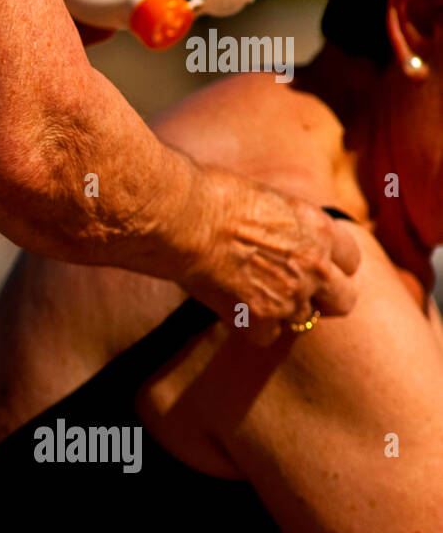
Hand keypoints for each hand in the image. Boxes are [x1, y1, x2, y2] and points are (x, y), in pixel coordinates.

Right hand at [177, 166, 361, 343]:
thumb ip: (286, 225)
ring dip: (280, 312)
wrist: (183, 218)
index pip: (349, 261)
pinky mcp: (260, 317)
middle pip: (343, 301)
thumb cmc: (211, 196)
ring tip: (248, 293)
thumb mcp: (266, 199)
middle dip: (321, 298)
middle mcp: (316, 265)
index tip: (306, 263)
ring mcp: (291, 295)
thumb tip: (277, 236)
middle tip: (291, 291)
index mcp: (320, 228)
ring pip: (302, 321)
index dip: (327, 264)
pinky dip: (248, 326)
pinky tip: (229, 307)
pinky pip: (265, 336)